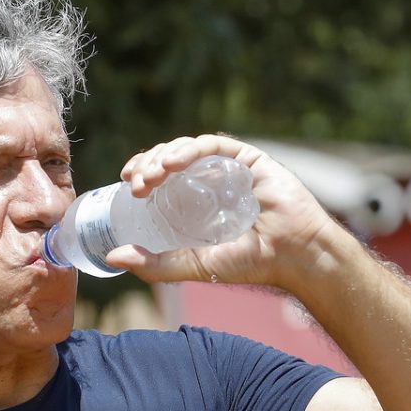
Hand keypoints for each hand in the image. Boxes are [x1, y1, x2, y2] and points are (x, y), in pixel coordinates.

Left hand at [104, 135, 345, 289]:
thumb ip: (157, 264)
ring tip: (149, 176)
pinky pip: (214, 145)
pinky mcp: (249, 158)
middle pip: (171, 160)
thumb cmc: (252, 263)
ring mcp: (231, 167)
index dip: (142, 173)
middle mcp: (213, 179)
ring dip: (163, 157)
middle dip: (147, 165)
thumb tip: (113, 257)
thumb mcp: (195, 265)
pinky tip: (172, 163)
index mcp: (199, 200)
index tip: (125, 183)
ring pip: (187, 148)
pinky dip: (189, 150)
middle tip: (135, 184)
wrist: (296, 256)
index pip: (163, 177)